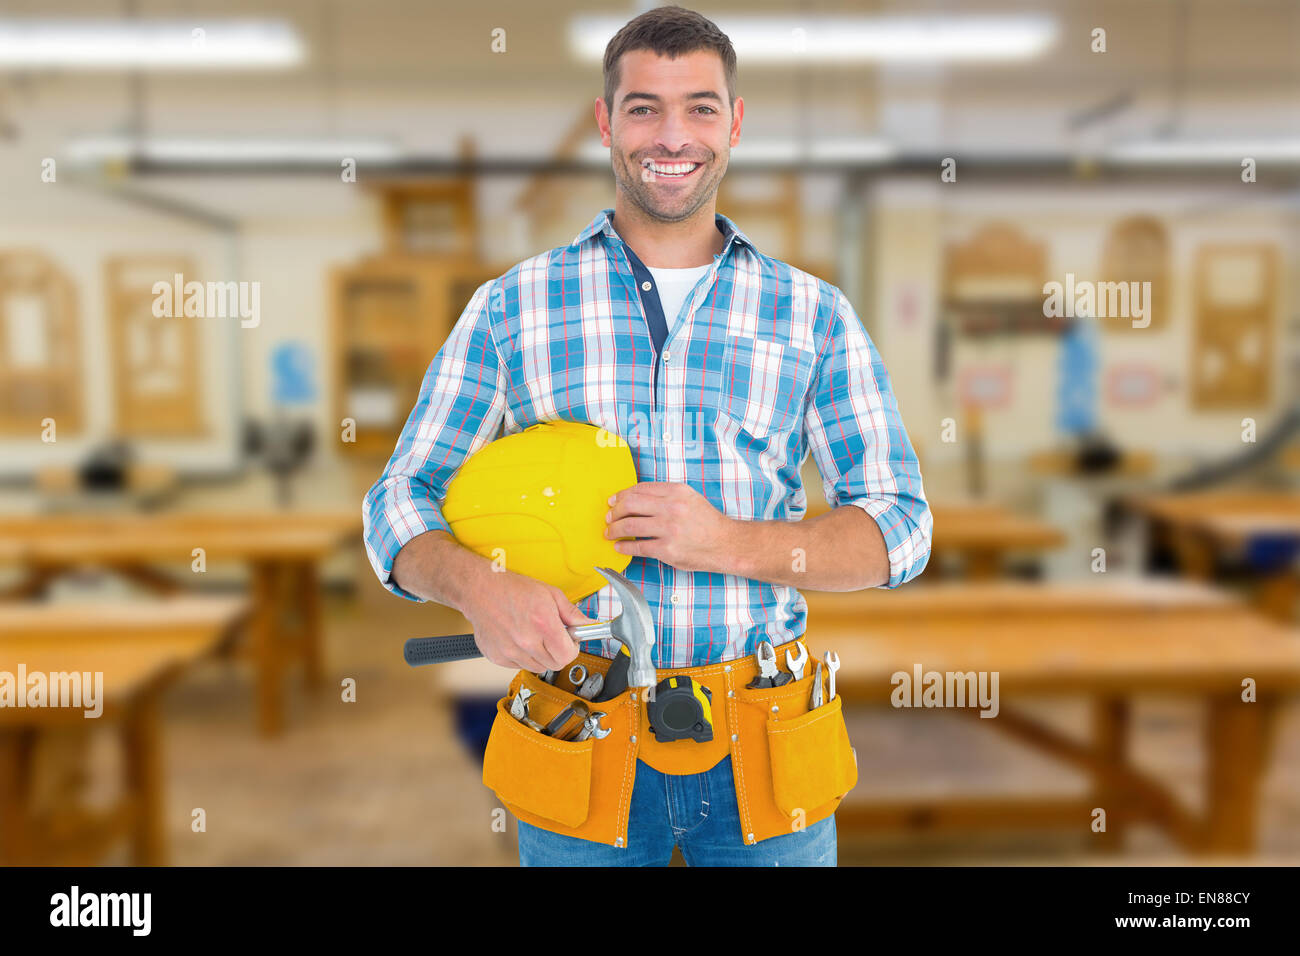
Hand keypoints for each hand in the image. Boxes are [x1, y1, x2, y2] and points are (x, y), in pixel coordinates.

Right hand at [462, 570, 596, 671]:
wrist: (479, 589)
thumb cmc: (512, 588)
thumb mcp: (550, 593)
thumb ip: (571, 613)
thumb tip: (587, 625)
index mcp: (543, 624)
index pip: (568, 655)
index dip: (573, 648)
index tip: (570, 641)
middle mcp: (526, 641)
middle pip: (555, 664)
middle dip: (559, 652)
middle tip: (553, 637)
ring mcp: (510, 651)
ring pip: (538, 667)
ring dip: (541, 655)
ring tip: (534, 636)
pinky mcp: (497, 657)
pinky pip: (519, 665)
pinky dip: (523, 656)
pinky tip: (519, 639)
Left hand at [605, 481, 735, 572]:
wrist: (726, 544)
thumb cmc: (707, 522)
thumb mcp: (689, 498)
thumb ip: (665, 494)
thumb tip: (635, 498)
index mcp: (676, 492)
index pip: (639, 489)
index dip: (622, 495)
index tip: (613, 501)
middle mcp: (672, 508)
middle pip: (630, 504)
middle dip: (614, 511)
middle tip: (608, 517)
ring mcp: (669, 529)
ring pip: (629, 525)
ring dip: (614, 529)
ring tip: (610, 533)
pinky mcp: (667, 550)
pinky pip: (637, 547)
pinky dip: (624, 546)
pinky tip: (619, 546)